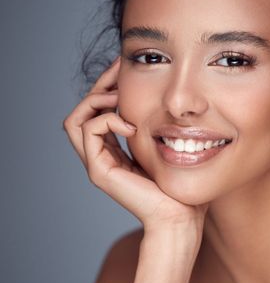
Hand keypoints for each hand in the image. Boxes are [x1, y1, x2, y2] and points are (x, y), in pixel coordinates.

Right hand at [62, 56, 207, 231]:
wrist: (181, 216)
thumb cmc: (180, 185)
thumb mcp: (168, 147)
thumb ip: (158, 128)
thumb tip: (169, 103)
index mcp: (117, 149)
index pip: (100, 110)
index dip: (109, 86)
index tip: (125, 66)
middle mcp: (103, 155)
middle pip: (84, 110)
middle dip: (101, 85)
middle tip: (119, 68)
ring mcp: (99, 163)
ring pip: (76, 118)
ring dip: (97, 99)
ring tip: (121, 98)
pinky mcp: (100, 171)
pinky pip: (88, 131)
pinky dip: (106, 119)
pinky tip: (131, 124)